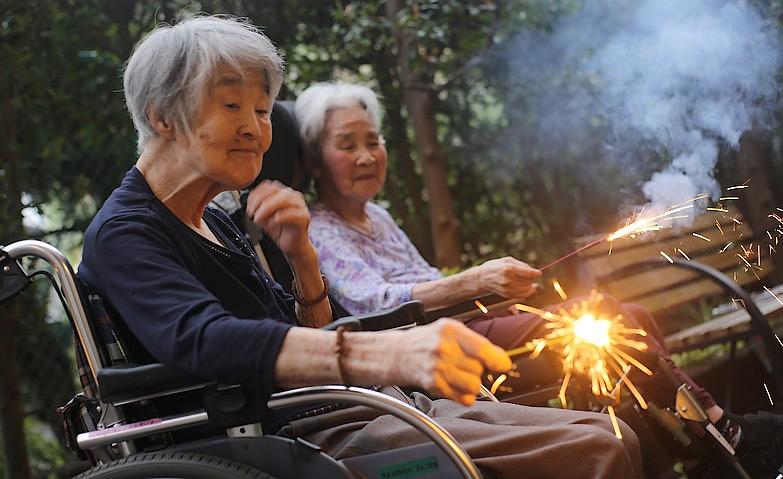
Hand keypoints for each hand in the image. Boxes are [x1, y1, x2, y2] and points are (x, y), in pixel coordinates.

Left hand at [246, 181, 312, 257]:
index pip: (269, 186)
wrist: (293, 245)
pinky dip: (278, 218)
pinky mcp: (304, 217)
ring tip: (259, 220)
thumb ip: (259, 206)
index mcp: (284, 193)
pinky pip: (291, 214)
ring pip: (283, 200)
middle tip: (252, 214)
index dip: (256, 195)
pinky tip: (271, 225)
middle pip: (275, 191)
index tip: (249, 207)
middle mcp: (294, 196)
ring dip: (267, 209)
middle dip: (260, 202)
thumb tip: (250, 202)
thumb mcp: (264, 216)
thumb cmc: (280, 231)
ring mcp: (301, 206)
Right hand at [388, 319, 510, 405]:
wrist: (398, 353)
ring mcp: (436, 367)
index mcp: (450, 331)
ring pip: (473, 386)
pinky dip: (463, 395)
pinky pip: (462, 397)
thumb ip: (475, 342)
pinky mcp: (432, 384)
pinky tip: (454, 384)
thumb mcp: (450, 331)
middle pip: (479, 369)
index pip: (481, 349)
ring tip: (460, 375)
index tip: (503, 365)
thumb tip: (502, 360)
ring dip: (471, 384)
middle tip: (465, 364)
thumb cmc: (427, 341)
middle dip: (477, 369)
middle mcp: (443, 348)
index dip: (497, 360)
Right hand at [471, 257, 540, 298]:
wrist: (482, 278)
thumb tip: (534, 271)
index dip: (537, 273)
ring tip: (525, 281)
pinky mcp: (507, 295)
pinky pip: (522, 295)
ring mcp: (508, 289)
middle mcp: (509, 280)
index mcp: (509, 269)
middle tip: (529, 275)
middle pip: (530, 281)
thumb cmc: (495, 267)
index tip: (538, 273)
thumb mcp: (507, 260)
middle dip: (532, 278)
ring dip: (529, 285)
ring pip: (527, 289)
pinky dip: (526, 292)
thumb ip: (522, 265)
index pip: (529, 273)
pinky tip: (523, 287)